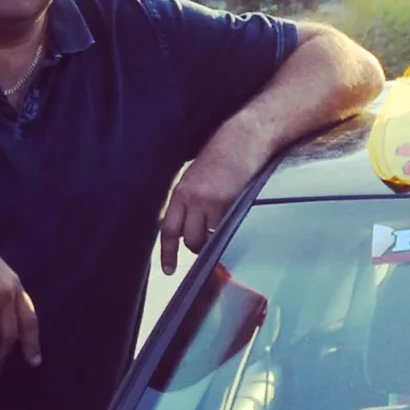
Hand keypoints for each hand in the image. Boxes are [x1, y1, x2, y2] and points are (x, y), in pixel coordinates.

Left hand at [158, 136, 260, 273]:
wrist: (243, 139)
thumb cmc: (221, 155)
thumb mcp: (196, 176)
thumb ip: (189, 199)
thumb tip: (190, 224)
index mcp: (181, 192)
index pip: (168, 229)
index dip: (166, 253)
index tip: (168, 271)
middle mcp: (192, 199)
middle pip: (189, 239)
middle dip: (198, 247)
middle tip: (208, 243)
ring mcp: (211, 202)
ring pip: (208, 238)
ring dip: (215, 240)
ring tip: (222, 228)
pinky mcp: (230, 204)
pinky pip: (226, 229)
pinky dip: (229, 229)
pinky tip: (234, 216)